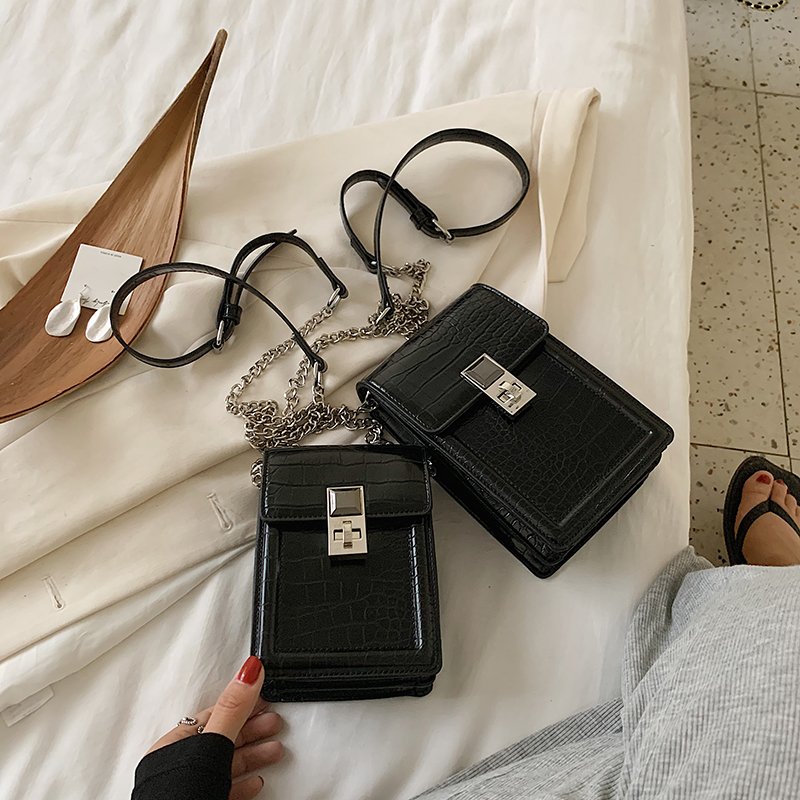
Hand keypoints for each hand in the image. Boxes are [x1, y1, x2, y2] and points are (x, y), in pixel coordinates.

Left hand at [146, 656, 282, 799]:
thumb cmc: (184, 797)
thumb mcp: (213, 745)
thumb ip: (232, 709)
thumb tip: (250, 670)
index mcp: (175, 745)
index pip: (214, 714)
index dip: (242, 705)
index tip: (266, 698)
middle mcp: (179, 768)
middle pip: (223, 740)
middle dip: (253, 730)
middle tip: (276, 723)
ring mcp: (190, 792)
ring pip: (226, 766)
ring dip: (254, 755)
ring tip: (276, 751)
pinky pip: (225, 790)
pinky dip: (244, 783)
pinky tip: (256, 782)